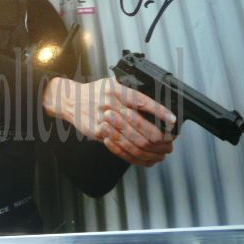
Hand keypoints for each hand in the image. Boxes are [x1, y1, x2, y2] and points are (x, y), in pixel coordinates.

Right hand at [43, 77, 175, 166]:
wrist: (71, 99)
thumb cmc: (95, 92)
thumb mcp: (113, 83)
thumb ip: (131, 91)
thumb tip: (158, 105)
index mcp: (116, 89)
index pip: (142, 101)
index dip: (159, 112)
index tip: (172, 120)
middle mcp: (110, 104)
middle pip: (139, 124)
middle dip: (158, 136)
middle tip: (170, 143)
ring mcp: (103, 119)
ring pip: (131, 139)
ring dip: (149, 150)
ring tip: (161, 153)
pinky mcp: (97, 133)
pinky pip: (119, 148)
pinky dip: (135, 157)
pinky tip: (146, 159)